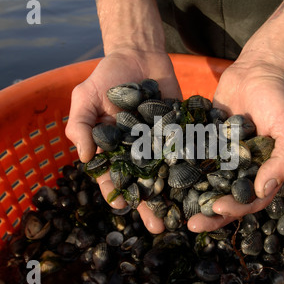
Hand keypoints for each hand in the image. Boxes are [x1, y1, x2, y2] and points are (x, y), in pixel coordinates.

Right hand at [65, 49, 180, 233]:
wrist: (139, 55)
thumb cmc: (107, 76)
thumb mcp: (86, 97)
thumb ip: (81, 126)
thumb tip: (86, 158)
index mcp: (112, 149)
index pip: (112, 176)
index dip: (117, 192)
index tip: (123, 208)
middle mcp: (137, 152)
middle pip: (143, 183)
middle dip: (149, 205)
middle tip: (159, 227)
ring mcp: (160, 144)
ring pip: (166, 174)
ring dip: (173, 195)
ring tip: (182, 216)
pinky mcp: (180, 133)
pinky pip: (186, 152)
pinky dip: (193, 168)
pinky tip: (202, 185)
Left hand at [187, 61, 283, 231]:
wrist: (255, 71)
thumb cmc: (279, 100)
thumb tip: (263, 189)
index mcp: (263, 173)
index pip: (250, 200)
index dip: (234, 209)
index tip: (216, 210)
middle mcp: (242, 170)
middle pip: (225, 200)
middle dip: (210, 214)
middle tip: (192, 224)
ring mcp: (222, 159)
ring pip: (207, 186)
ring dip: (194, 199)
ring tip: (176, 210)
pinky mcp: (205, 145)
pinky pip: (193, 161)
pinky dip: (182, 172)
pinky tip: (164, 179)